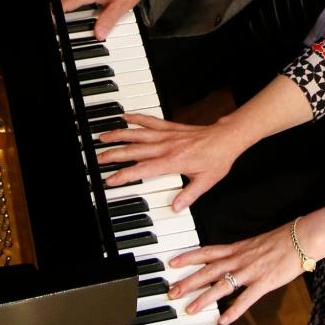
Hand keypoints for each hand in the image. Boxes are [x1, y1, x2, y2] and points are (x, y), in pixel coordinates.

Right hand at [97, 112, 243, 209]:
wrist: (227, 138)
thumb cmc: (217, 159)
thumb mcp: (206, 182)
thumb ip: (189, 195)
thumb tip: (176, 207)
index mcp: (173, 161)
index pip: (143, 169)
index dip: (125, 175)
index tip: (111, 179)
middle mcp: (167, 146)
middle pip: (135, 150)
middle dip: (114, 154)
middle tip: (98, 158)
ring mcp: (168, 135)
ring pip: (138, 134)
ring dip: (120, 134)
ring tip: (103, 136)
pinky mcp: (171, 127)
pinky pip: (151, 121)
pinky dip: (137, 118)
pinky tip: (125, 116)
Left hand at [166, 225, 301, 324]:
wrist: (301, 238)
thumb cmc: (281, 240)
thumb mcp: (255, 243)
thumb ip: (240, 252)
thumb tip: (229, 260)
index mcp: (237, 249)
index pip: (207, 252)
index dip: (188, 257)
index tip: (172, 263)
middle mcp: (240, 259)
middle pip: (208, 271)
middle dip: (188, 282)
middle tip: (171, 292)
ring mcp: (251, 271)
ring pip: (222, 286)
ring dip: (204, 298)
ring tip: (190, 309)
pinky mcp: (264, 283)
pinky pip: (246, 298)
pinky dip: (234, 310)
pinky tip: (223, 320)